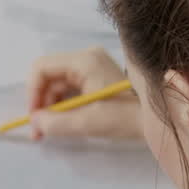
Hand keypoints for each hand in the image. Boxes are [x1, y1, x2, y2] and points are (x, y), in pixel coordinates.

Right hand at [27, 47, 142, 139]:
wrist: (156, 119)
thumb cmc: (124, 118)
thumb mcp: (87, 123)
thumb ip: (55, 123)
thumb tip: (33, 122)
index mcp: (83, 61)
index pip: (42, 67)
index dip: (32, 92)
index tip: (33, 116)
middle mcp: (86, 57)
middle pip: (49, 75)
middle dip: (40, 102)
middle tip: (38, 130)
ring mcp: (92, 65)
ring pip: (58, 83)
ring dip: (50, 106)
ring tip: (48, 130)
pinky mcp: (96, 75)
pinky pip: (70, 87)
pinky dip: (63, 104)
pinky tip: (62, 122)